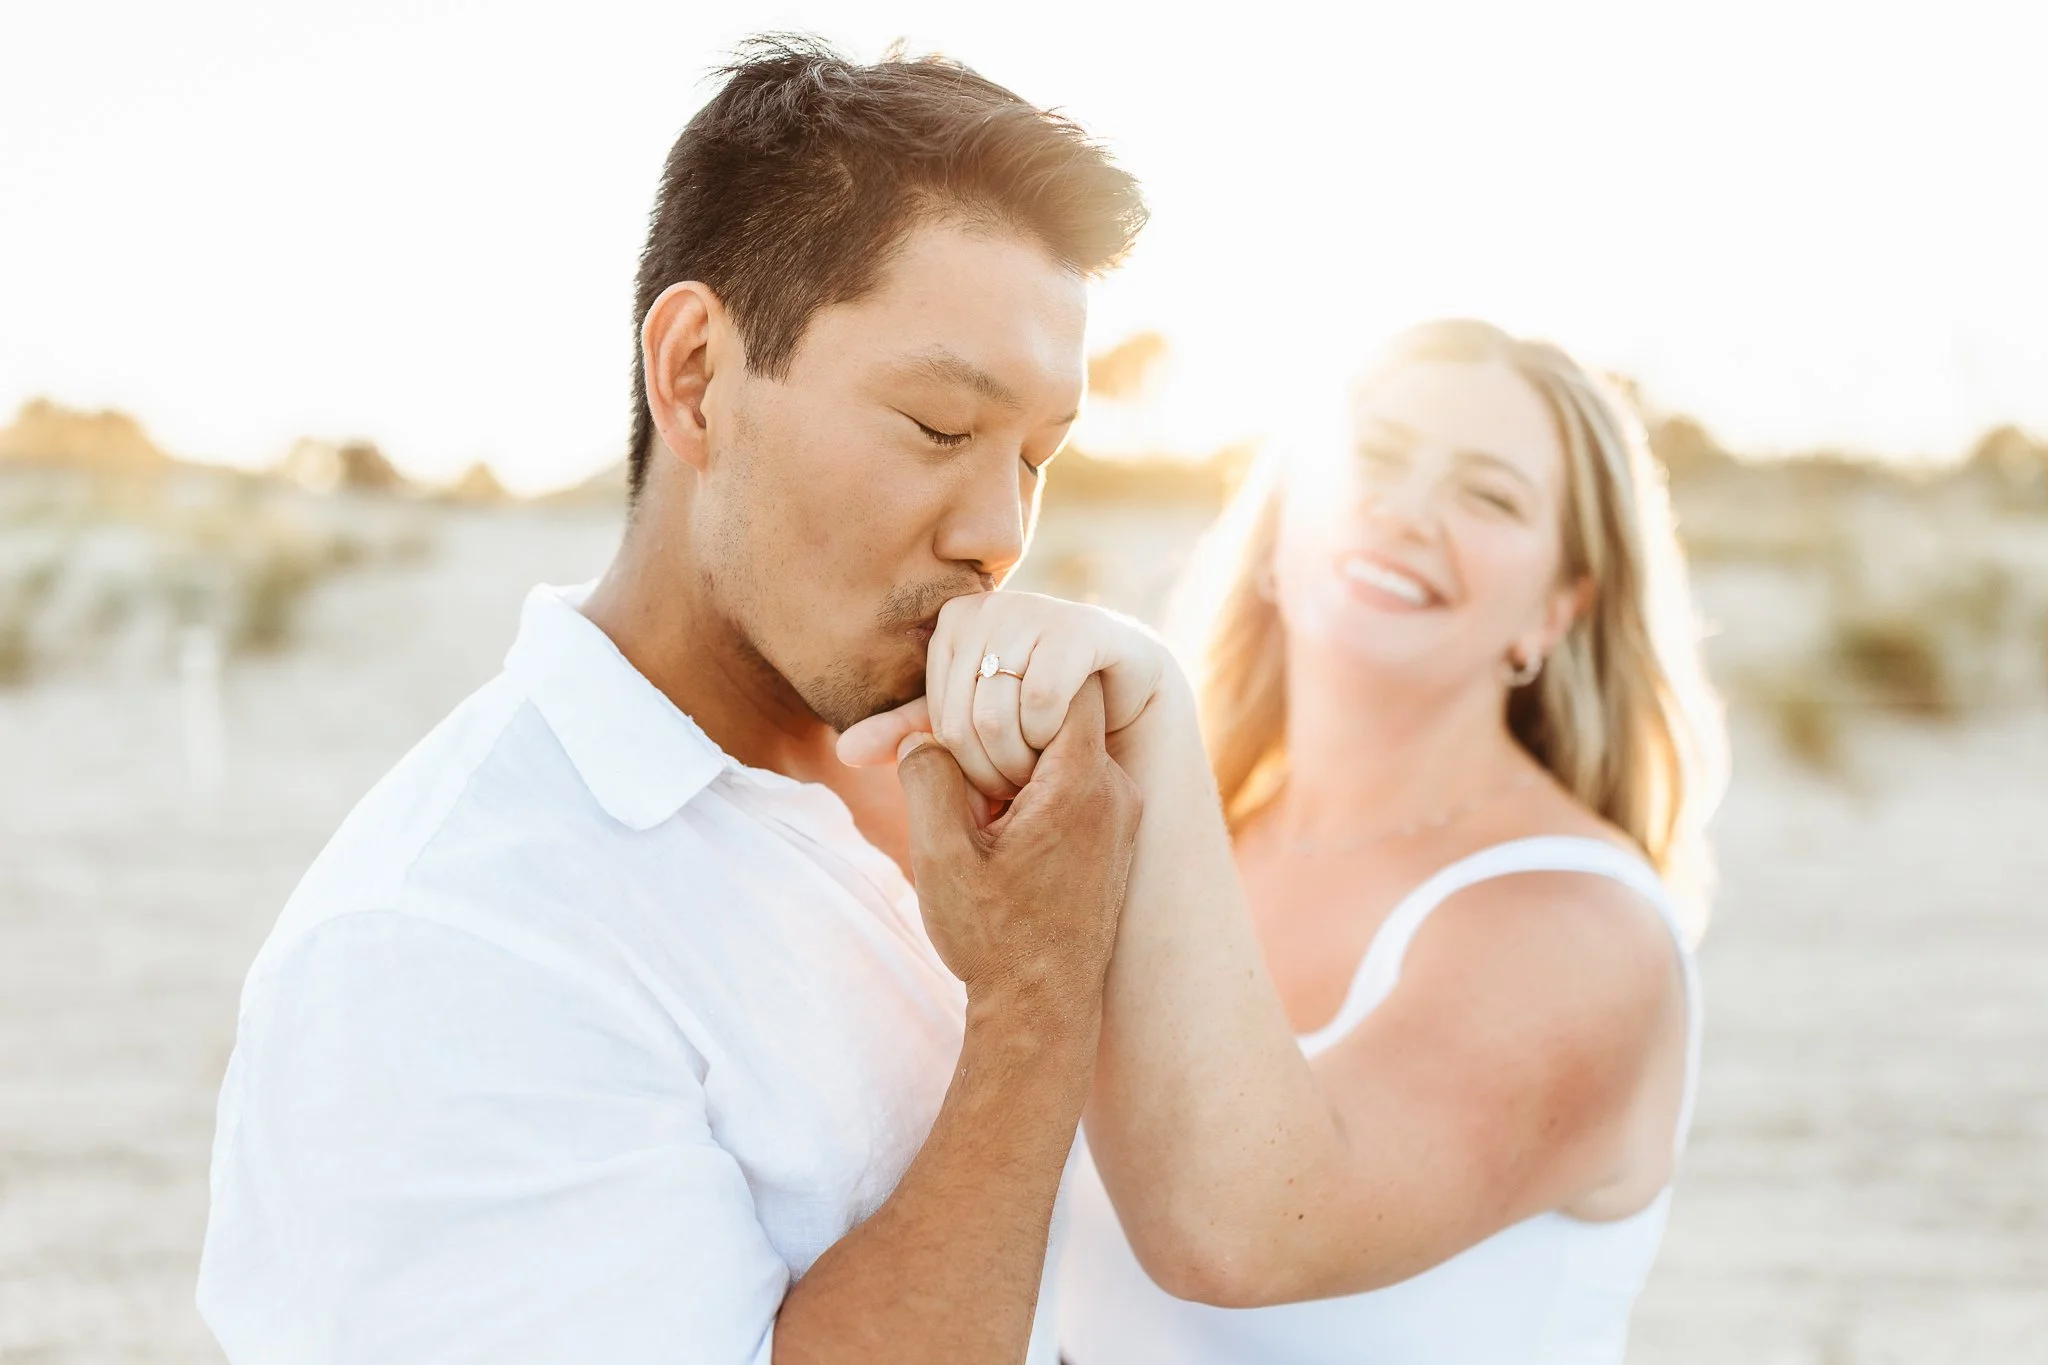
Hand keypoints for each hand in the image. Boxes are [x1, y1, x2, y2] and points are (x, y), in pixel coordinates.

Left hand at [840, 591, 1173, 802]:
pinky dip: (1054, 738)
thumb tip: (844, 752)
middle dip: (995, 769)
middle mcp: (990, 607)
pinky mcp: (1082, 629)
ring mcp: (1036, 611)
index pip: (935, 721)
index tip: (998, 772)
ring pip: (998, 715)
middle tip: (1025, 781)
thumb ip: (914, 735)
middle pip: (962, 721)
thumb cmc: (1042, 713)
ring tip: (1046, 762)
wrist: (1127, 698)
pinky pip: (1043, 702)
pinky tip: (1073, 737)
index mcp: (954, 622)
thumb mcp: (973, 727)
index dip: (967, 764)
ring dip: (1026, 760)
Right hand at [894, 677, 1141, 1014]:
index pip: (1063, 677)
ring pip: (1055, 750)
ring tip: (980, 827)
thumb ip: (926, 776)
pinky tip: (996, 842)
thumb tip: (921, 735)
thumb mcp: (941, 855)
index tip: (970, 725)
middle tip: (965, 798)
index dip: (1007, 686)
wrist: (1041, 1010)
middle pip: (1052, 713)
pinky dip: (1025, 797)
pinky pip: (1067, 784)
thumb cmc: (994, 938)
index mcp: (1083, 782)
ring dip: (1006, 771)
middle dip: (995, 738)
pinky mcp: (1112, 834)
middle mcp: (1116, 789)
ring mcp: (1119, 813)